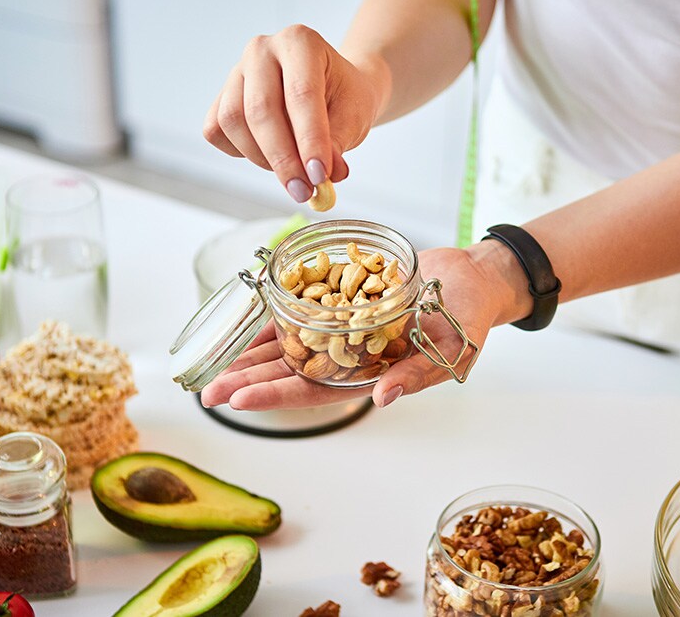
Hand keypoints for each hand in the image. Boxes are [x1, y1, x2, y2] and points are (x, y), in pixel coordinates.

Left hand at [200, 247, 501, 409]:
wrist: (472, 278)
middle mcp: (350, 357)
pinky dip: (274, 315)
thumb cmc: (469, 319)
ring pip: (288, 345)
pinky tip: (244, 321)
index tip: (239, 400)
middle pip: (290, 373)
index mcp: (371, 376)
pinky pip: (300, 310)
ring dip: (251, 354)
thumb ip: (417, 373)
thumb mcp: (453, 349)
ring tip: (211, 364)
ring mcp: (342, 330)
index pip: (315, 393)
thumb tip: (383, 397)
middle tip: (206, 391)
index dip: (276, 397)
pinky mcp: (341, 301)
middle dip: (248, 381)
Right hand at [203, 24, 387, 203]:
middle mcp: (262, 49)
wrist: (333, 87)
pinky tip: (268, 156)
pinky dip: (240, 152)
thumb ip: (339, 143)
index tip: (320, 176)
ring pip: (233, 121)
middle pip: (261, 109)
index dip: (309, 141)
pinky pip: (217, 130)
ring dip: (262, 158)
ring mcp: (237, 71)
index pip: (301, 95)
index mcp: (300, 42)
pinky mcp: (221, 95)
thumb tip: (325, 177)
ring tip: (292, 173)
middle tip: (304, 191)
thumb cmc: (344, 96)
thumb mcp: (354, 115)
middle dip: (283, 159)